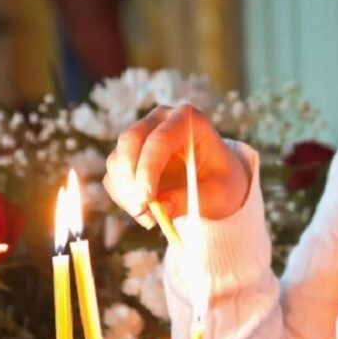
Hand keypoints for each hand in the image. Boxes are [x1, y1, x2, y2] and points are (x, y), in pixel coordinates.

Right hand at [103, 105, 249, 222]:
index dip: (148, 168)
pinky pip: (114, 176)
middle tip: (141, 210)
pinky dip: (123, 197)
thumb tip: (160, 207)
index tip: (147, 200)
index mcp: (189, 120)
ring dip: (126, 192)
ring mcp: (142, 134)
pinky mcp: (130, 154)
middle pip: (130, 140)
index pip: (160, 138)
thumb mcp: (217, 195)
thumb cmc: (222, 182)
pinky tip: (145, 214)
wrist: (217, 182)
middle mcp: (161, 120)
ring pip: (118, 160)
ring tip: (151, 218)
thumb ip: (189, 199)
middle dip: (131, 178)